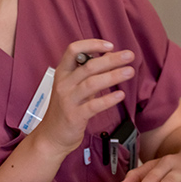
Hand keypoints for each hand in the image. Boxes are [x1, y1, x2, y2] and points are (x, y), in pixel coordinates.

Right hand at [31, 39, 134, 155]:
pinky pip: (93, 106)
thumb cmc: (65, 110)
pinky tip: (120, 95)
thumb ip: (90, 72)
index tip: (109, 45)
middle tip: (129, 56)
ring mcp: (68, 100)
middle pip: (88, 66)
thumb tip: (110, 55)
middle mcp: (64, 84)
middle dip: (111, 59)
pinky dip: (108, 99)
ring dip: (113, 76)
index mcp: (62, 73)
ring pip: (92, 83)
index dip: (91, 45)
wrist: (51, 136)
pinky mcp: (74, 116)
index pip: (73, 50)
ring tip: (129, 72)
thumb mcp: (74, 87)